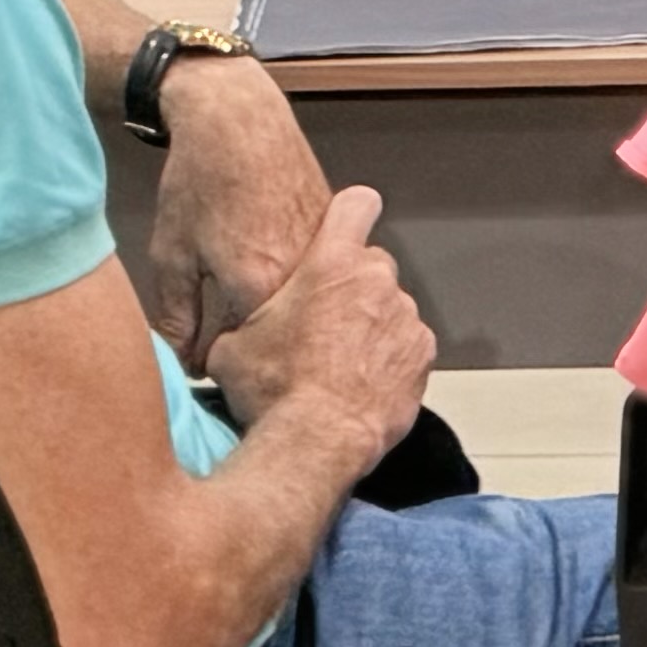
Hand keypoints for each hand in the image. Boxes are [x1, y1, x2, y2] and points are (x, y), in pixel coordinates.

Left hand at [133, 59, 331, 361]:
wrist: (237, 119)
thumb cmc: (199, 181)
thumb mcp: (171, 254)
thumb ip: (178, 316)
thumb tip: (184, 360)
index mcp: (257, 289)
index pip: (242, 353)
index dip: (217, 360)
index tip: (200, 359)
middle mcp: (299, 276)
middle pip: (278, 334)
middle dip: (251, 342)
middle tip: (219, 333)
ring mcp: (322, 251)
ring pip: (302, 304)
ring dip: (278, 312)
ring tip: (244, 296)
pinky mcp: (330, 230)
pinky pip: (316, 274)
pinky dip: (296, 282)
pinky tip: (267, 263)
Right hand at [201, 184, 434, 466]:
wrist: (317, 441)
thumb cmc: (273, 389)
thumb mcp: (231, 350)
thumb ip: (235, 327)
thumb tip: (223, 335)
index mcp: (330, 263)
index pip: (356, 205)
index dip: (349, 214)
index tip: (340, 230)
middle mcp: (376, 281)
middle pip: (371, 266)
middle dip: (351, 287)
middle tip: (322, 325)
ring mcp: (405, 318)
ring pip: (390, 308)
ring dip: (370, 327)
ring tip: (338, 365)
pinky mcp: (422, 356)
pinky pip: (406, 347)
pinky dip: (389, 360)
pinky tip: (361, 384)